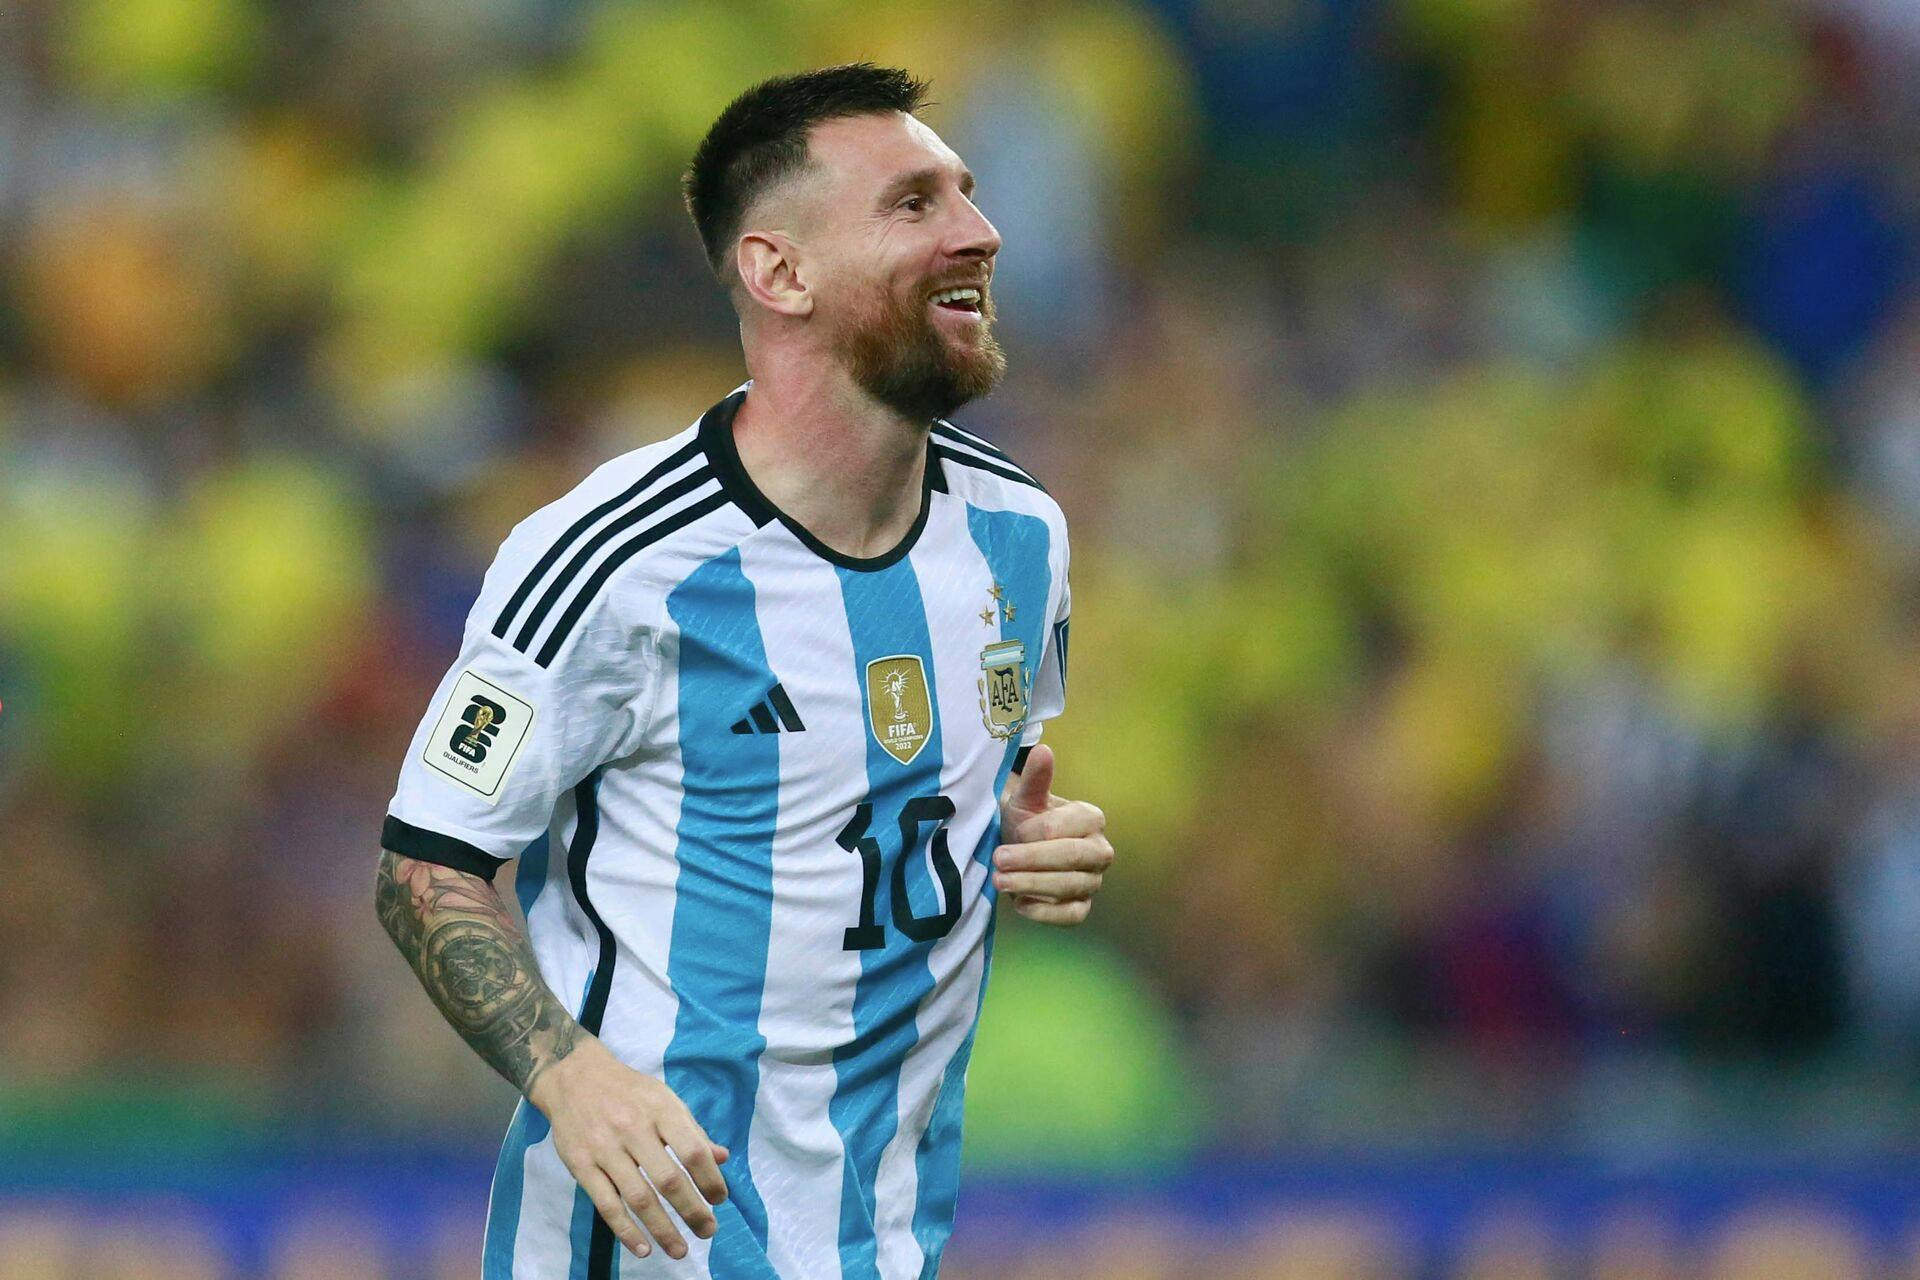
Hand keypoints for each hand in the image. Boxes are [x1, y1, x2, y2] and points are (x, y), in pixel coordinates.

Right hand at [529, 1036, 730, 1259]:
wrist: (573, 1078)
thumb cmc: (628, 1091)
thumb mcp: (665, 1099)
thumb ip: (693, 1131)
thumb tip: (723, 1158)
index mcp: (660, 1110)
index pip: (693, 1151)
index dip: (710, 1179)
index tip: (720, 1200)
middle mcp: (633, 1129)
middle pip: (668, 1180)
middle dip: (692, 1211)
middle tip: (708, 1231)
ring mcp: (604, 1149)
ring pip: (638, 1198)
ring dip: (662, 1230)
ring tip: (680, 1250)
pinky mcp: (580, 1166)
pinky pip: (606, 1204)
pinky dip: (625, 1231)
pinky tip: (642, 1248)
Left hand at [994, 744, 1112, 925]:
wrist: (1022, 849)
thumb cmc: (1026, 821)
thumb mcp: (1026, 799)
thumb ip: (1035, 779)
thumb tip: (1043, 750)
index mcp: (1091, 818)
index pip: (1063, 828)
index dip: (1034, 833)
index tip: (1012, 831)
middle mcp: (1100, 851)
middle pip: (1070, 858)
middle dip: (1030, 860)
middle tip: (998, 860)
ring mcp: (1093, 881)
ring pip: (1069, 887)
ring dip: (1030, 885)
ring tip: (998, 881)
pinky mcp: (1082, 907)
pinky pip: (1071, 916)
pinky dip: (1045, 912)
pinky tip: (1019, 904)